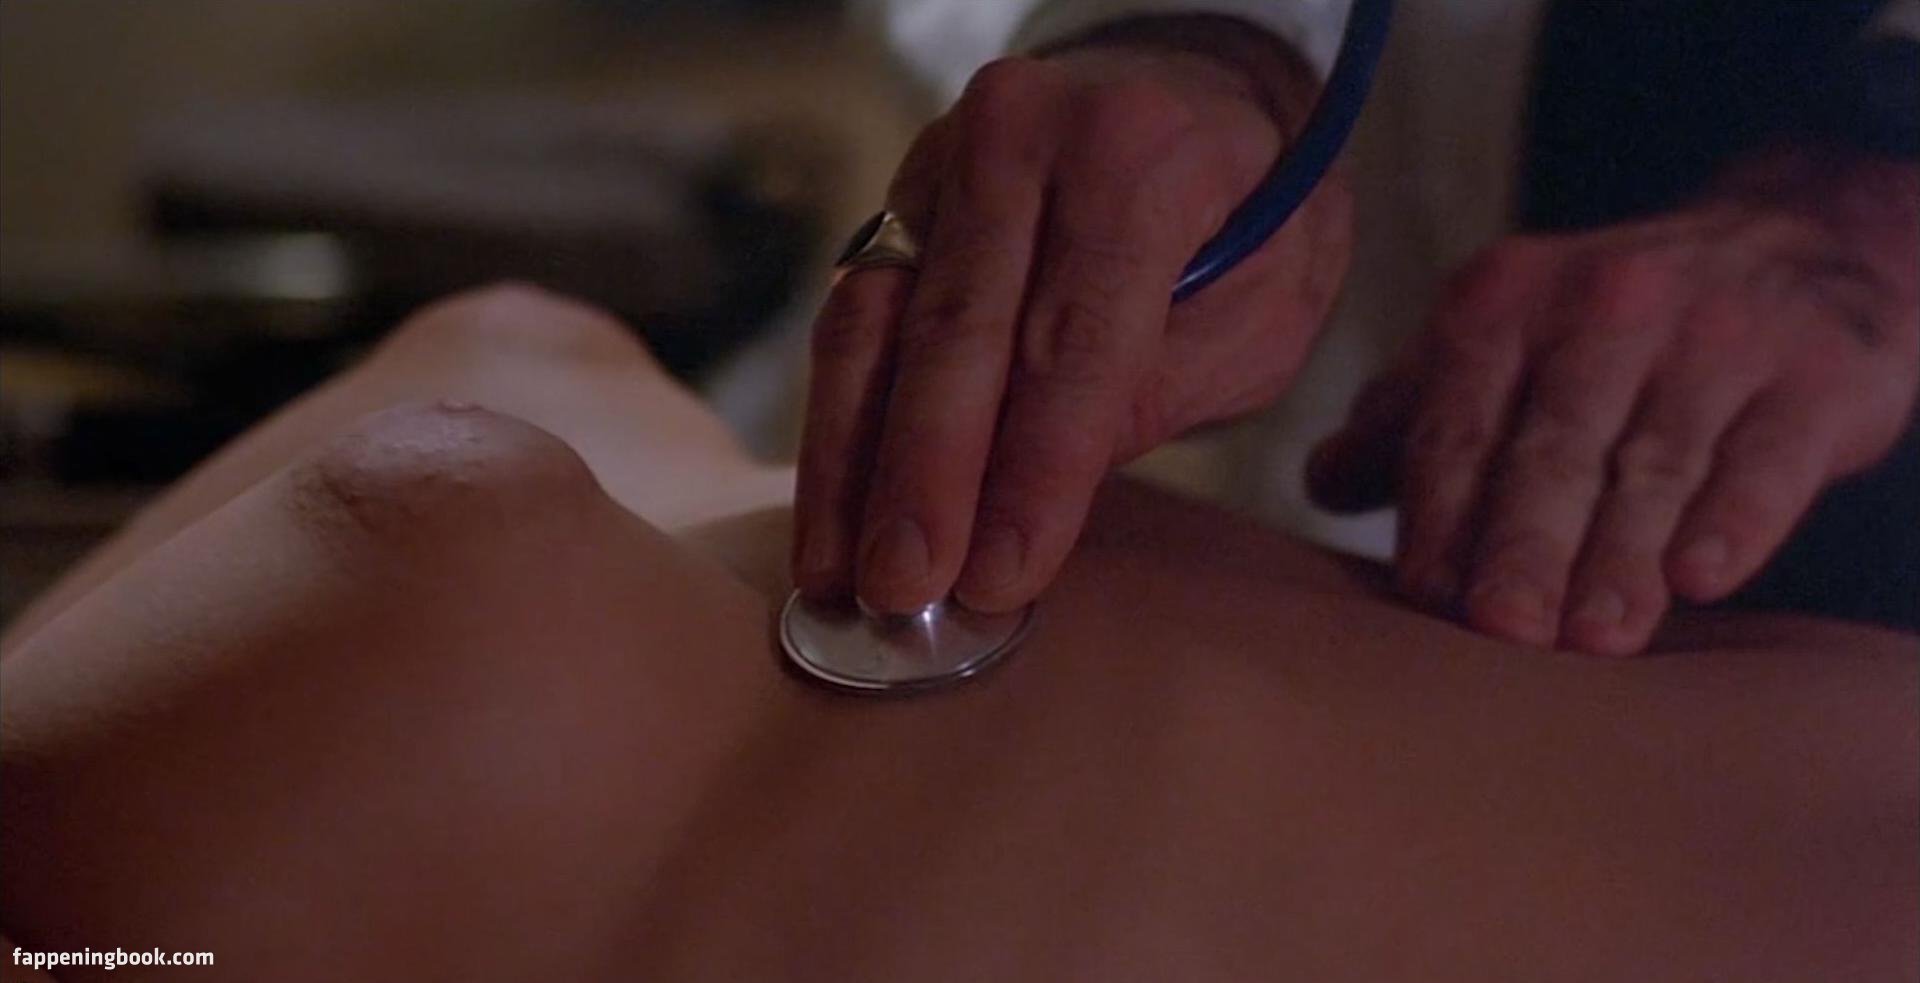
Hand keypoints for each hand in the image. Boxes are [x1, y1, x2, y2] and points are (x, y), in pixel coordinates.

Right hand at [793, 17, 1349, 613]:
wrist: (1197, 93)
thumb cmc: (1252, 215)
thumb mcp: (1262, 306)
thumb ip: (1154, 391)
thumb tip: (1029, 504)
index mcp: (1134, 153)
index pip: (1074, 336)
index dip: (1035, 468)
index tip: (1002, 575)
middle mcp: (1019, 136)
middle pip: (954, 330)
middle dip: (923, 476)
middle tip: (902, 591)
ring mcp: (940, 161)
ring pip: (872, 325)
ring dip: (850, 463)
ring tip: (839, 576)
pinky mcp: (896, 200)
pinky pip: (853, 321)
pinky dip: (840, 426)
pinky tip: (833, 515)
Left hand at [1310, 148, 1919, 654]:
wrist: (1795, 244)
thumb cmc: (1609, 332)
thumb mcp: (1504, 342)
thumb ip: (1413, 415)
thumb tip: (1322, 482)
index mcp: (1506, 300)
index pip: (1460, 423)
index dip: (1441, 512)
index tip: (1424, 597)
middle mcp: (1607, 304)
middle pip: (1554, 446)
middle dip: (1524, 540)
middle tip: (1502, 627)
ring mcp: (1717, 334)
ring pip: (1656, 462)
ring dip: (1622, 554)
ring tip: (1597, 638)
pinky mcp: (1816, 374)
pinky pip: (1768, 456)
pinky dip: (1735, 518)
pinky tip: (1702, 578)